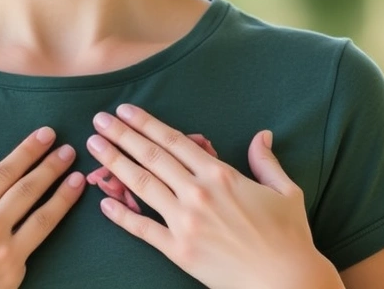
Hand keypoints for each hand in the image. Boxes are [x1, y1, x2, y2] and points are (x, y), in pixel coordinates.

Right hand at [0, 127, 84, 288]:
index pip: (3, 173)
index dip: (26, 152)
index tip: (44, 136)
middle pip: (28, 189)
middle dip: (51, 166)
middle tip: (69, 150)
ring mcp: (6, 252)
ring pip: (42, 217)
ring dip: (63, 195)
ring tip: (79, 178)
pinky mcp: (14, 275)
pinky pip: (35, 246)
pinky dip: (52, 228)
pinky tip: (60, 218)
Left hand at [85, 104, 318, 288]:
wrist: (287, 281)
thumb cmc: (290, 237)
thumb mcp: (285, 191)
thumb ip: (266, 161)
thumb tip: (262, 135)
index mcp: (220, 175)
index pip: (174, 141)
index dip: (146, 123)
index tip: (125, 111)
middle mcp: (198, 193)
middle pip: (151, 157)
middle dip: (122, 135)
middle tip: (98, 120)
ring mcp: (185, 222)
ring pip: (141, 185)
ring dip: (114, 163)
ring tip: (94, 146)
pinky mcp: (178, 250)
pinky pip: (142, 229)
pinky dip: (120, 215)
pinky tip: (102, 202)